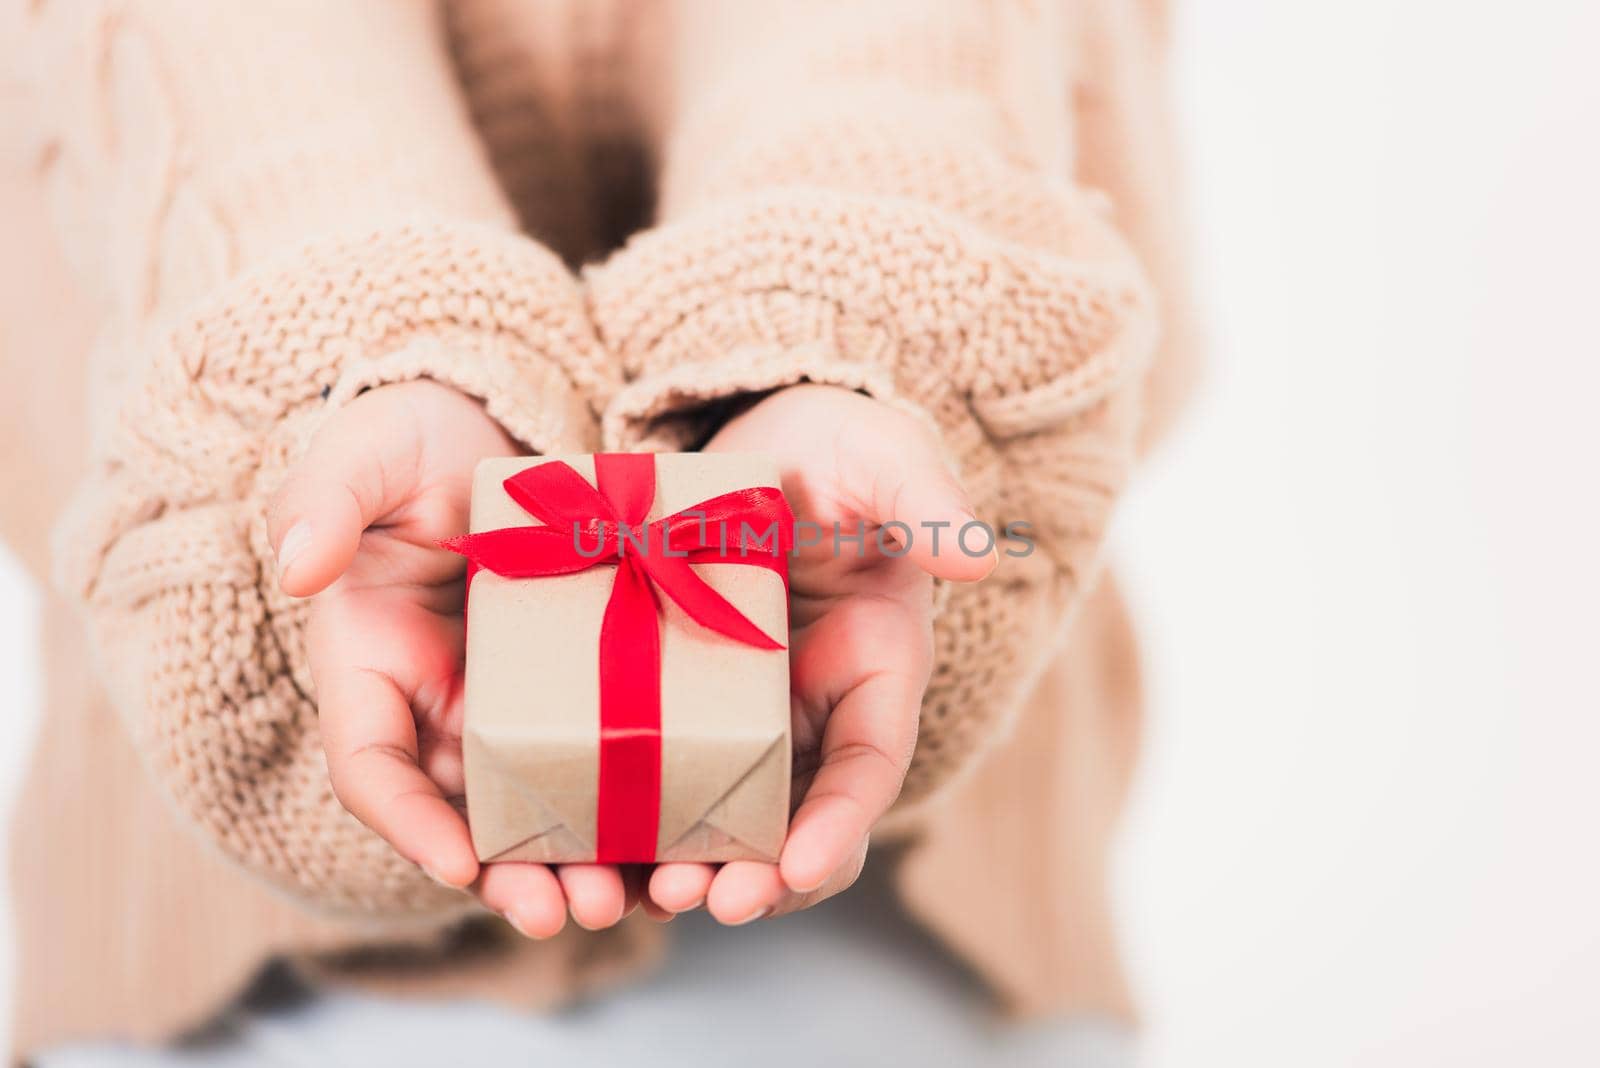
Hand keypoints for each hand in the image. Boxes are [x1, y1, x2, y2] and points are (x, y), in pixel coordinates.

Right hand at [267, 381, 633, 937]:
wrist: (490, 425)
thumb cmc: (411, 440)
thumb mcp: (365, 454)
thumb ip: (324, 500)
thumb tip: (297, 568)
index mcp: (370, 666)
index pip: (370, 769)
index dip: (408, 824)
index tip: (457, 864)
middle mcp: (437, 704)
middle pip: (464, 816)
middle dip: (511, 875)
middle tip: (568, 913)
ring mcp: (512, 702)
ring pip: (540, 808)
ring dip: (580, 864)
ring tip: (636, 899)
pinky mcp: (581, 688)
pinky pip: (605, 761)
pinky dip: (636, 808)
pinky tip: (685, 839)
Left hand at [643, 384, 992, 923]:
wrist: (757, 438)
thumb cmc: (833, 445)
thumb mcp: (879, 456)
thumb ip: (923, 496)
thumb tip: (977, 552)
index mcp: (875, 668)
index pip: (869, 766)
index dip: (840, 824)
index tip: (799, 868)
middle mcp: (813, 711)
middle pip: (796, 822)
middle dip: (759, 876)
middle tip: (705, 899)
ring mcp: (742, 714)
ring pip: (723, 818)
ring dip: (688, 866)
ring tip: (638, 892)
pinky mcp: (674, 702)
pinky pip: (655, 776)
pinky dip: (629, 821)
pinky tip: (582, 846)